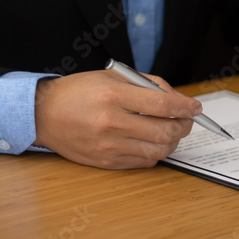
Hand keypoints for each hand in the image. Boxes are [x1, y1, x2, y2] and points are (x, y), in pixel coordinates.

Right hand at [33, 70, 199, 168]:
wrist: (42, 114)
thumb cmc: (79, 92)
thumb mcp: (112, 76)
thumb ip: (148, 84)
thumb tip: (179, 99)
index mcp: (112, 94)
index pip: (162, 104)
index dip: (185, 107)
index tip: (196, 108)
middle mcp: (111, 121)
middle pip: (166, 130)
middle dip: (184, 125)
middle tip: (186, 120)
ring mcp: (109, 145)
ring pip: (159, 150)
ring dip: (173, 141)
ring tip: (171, 131)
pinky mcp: (106, 162)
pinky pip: (144, 161)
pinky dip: (156, 152)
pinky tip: (152, 142)